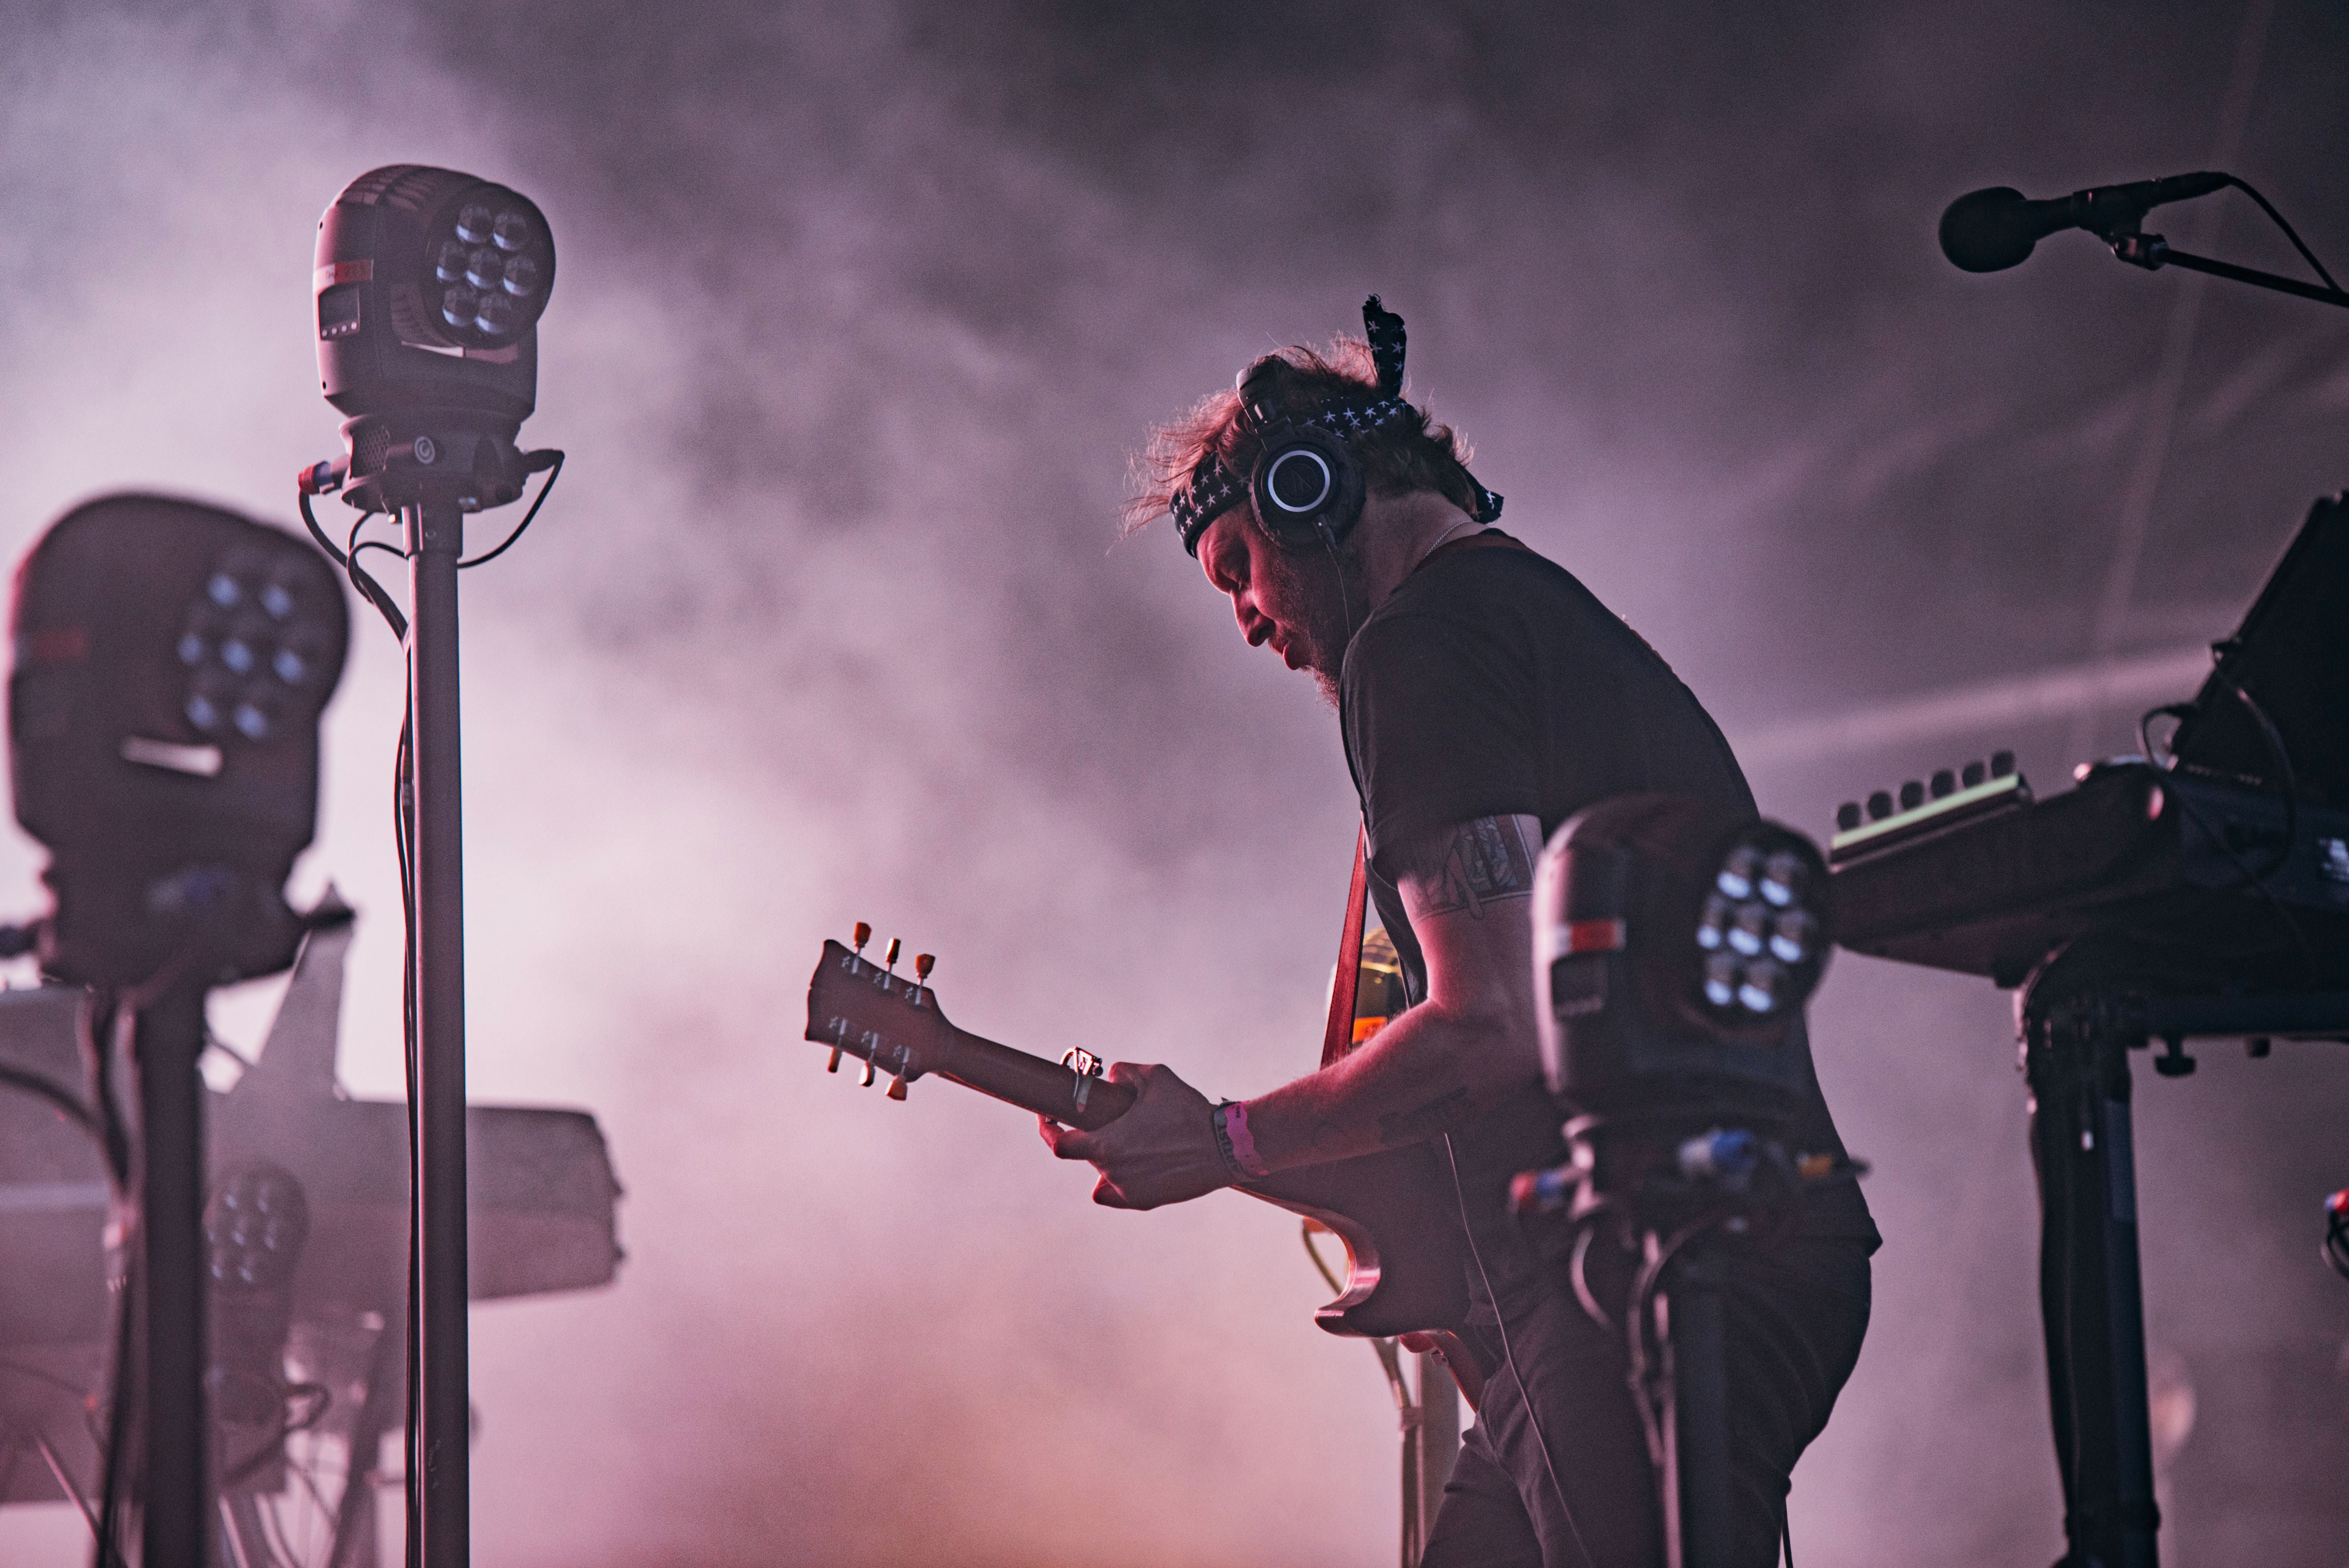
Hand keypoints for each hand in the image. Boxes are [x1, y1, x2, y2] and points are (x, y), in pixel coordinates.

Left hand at [1037, 1062, 1232, 1209]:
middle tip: (1112, 1118)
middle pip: (1086, 1154)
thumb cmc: (1187, 1110)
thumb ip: (1123, 1072)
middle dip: (1094, 1134)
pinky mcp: (1145, 1202)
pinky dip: (1120, 1181)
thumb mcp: (1154, 1076)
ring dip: (1109, 1157)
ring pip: (1102, 1175)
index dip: (1047, 1129)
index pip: (1058, 1144)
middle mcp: (1112, 1173)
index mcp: (1106, 1145)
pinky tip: (1130, 1166)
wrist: (1224, 1146)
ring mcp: (1128, 1192)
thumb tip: (1109, 1076)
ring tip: (1132, 1140)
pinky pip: (1118, 1194)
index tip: (1048, 1116)